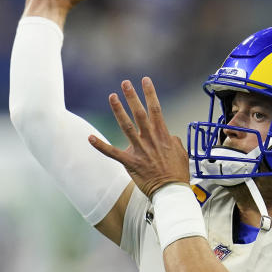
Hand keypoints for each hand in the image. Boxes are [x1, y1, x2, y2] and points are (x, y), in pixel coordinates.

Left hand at [89, 77, 190, 197]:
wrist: (171, 191)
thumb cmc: (177, 173)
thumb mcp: (181, 152)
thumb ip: (173, 140)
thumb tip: (169, 135)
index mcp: (163, 135)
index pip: (156, 109)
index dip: (150, 93)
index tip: (145, 80)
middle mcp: (150, 139)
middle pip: (139, 113)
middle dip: (132, 96)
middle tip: (125, 83)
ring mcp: (140, 150)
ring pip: (127, 126)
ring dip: (119, 111)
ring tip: (112, 97)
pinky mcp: (131, 163)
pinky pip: (113, 153)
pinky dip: (100, 145)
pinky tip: (90, 138)